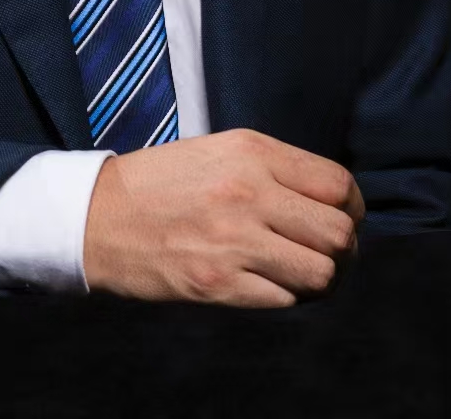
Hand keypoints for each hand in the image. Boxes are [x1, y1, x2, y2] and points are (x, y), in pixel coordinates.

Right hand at [82, 127, 364, 306]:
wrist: (98, 216)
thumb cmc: (162, 182)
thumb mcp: (218, 150)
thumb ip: (273, 168)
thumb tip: (331, 198)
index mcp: (250, 152)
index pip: (338, 184)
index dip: (352, 209)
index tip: (343, 220)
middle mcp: (248, 191)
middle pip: (339, 233)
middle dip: (342, 250)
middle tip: (326, 254)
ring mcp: (234, 240)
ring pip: (321, 273)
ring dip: (318, 279)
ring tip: (300, 273)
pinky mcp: (219, 283)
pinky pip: (285, 300)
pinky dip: (285, 297)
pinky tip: (268, 284)